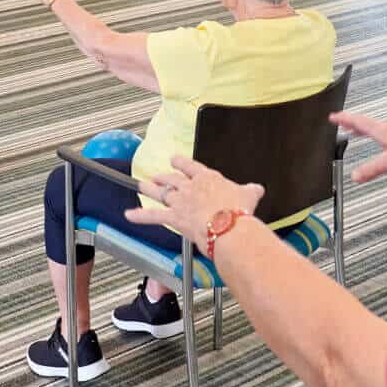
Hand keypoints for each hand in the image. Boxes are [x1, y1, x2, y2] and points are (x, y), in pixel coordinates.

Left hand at [126, 155, 263, 247]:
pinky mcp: (173, 217)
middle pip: (172, 179)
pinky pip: (152, 216)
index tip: (174, 160)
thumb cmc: (238, 211)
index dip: (180, 163)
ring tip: (141, 184)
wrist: (228, 226)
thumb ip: (251, 190)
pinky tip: (128, 215)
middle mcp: (190, 187)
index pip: (190, 166)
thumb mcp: (249, 195)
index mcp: (207, 178)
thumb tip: (258, 189)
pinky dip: (139, 216)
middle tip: (157, 176)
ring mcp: (179, 202)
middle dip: (164, 177)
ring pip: (160, 192)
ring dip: (149, 188)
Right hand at [330, 112, 386, 184]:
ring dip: (362, 128)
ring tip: (354, 131)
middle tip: (340, 121)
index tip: (333, 116)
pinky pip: (383, 134)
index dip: (344, 119)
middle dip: (351, 122)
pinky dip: (374, 135)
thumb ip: (370, 170)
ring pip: (375, 128)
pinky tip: (379, 143)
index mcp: (382, 131)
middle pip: (365, 123)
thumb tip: (355, 176)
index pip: (358, 122)